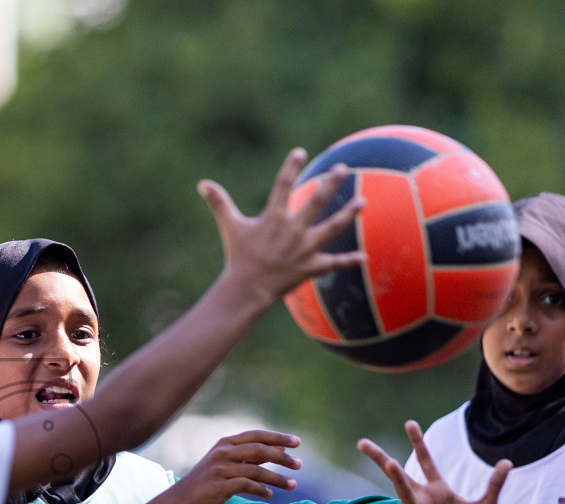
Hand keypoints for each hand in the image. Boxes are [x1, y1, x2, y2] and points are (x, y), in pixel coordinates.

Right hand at [169, 430, 302, 503]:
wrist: (181, 501)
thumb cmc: (208, 482)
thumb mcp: (227, 464)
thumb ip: (250, 457)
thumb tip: (280, 451)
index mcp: (226, 443)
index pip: (256, 436)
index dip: (278, 437)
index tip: (297, 442)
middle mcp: (223, 453)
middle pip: (259, 450)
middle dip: (282, 457)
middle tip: (299, 465)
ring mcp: (220, 469)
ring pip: (256, 470)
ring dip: (277, 478)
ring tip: (292, 485)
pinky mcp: (219, 486)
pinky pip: (247, 486)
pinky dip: (261, 490)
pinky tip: (269, 495)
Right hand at [198, 150, 365, 304]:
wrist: (247, 289)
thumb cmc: (238, 256)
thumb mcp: (230, 226)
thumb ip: (219, 203)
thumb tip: (202, 183)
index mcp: (274, 218)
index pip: (283, 185)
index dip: (290, 167)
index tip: (299, 151)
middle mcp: (293, 230)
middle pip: (316, 201)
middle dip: (331, 183)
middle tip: (342, 169)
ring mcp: (304, 249)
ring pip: (332, 228)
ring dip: (348, 214)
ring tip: (362, 202)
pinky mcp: (310, 267)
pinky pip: (333, 263)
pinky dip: (348, 261)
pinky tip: (363, 257)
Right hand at [356, 421, 511, 503]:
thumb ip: (495, 484)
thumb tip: (508, 461)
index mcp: (438, 490)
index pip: (426, 461)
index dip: (418, 442)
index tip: (409, 423)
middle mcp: (422, 500)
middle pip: (400, 474)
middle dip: (382, 459)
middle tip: (362, 443)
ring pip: (402, 493)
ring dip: (397, 478)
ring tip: (390, 463)